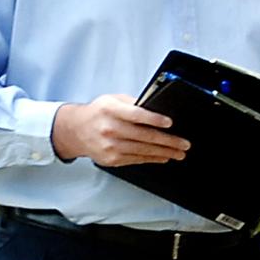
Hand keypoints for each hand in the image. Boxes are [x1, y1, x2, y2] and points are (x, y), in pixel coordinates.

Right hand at [51, 94, 188, 165]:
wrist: (76, 131)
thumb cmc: (97, 113)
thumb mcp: (113, 100)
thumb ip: (133, 103)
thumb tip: (156, 108)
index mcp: (111, 110)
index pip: (136, 115)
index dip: (154, 119)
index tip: (169, 123)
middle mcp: (110, 129)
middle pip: (144, 136)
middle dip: (168, 141)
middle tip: (183, 143)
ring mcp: (110, 146)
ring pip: (143, 150)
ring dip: (164, 152)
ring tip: (178, 152)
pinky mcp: (112, 159)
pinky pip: (137, 159)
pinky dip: (152, 158)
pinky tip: (163, 157)